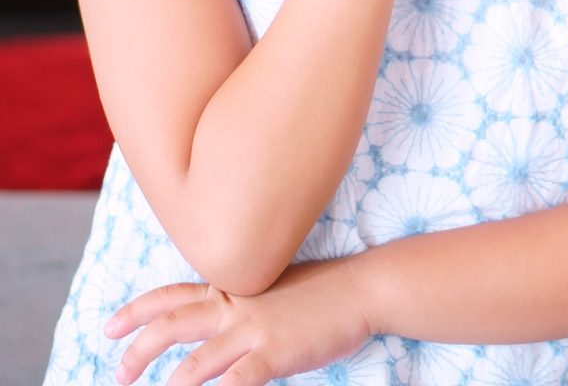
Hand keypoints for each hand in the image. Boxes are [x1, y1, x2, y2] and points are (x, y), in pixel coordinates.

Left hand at [105, 260, 371, 385]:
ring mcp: (254, 329)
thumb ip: (245, 299)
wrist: (364, 287)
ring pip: (193, 364)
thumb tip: (222, 314)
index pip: (174, 294)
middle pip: (172, 325)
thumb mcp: (276, 284)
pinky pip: (233, 383)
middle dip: (137, 352)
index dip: (138, 311)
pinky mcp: (273, 354)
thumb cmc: (326, 289)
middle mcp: (237, 304)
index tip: (110, 328)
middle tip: (118, 374)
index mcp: (235, 287)